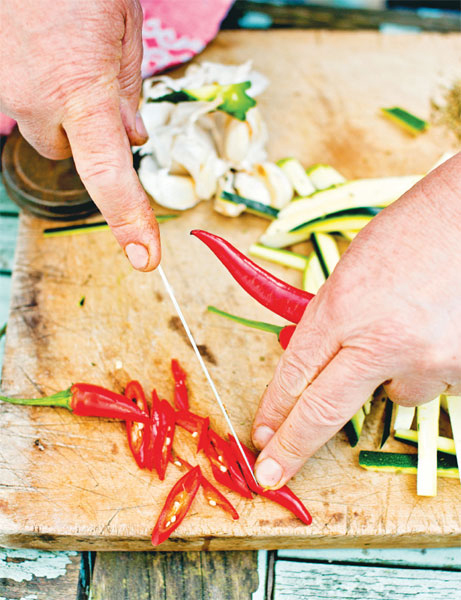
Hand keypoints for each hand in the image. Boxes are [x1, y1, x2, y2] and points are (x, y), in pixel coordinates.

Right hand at [0, 0, 159, 269]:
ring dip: (55, 107)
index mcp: (82, 92)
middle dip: (84, 129)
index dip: (129, 219)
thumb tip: (133, 137)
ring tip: (58, 50)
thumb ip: (127, 90)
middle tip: (88, 78)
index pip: (111, 174)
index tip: (145, 258)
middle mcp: (35, 102)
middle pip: (68, 149)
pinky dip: (30, 86)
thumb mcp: (122, 27)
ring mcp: (1, 90)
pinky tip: (35, 48)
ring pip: (40, 126)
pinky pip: (15, 100)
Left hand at [251, 153, 460, 488]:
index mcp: (343, 306)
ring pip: (397, 393)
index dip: (274, 409)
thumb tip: (317, 362)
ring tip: (414, 325)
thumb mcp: (354, 272)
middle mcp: (382, 340)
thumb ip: (333, 320)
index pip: (295, 372)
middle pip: (323, 409)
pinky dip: (432, 363)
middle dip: (293, 445)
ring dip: (397, 372)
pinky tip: (439, 328)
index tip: (262, 436)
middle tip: (271, 473)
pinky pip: (434, 382)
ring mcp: (429, 359)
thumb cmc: (412, 231)